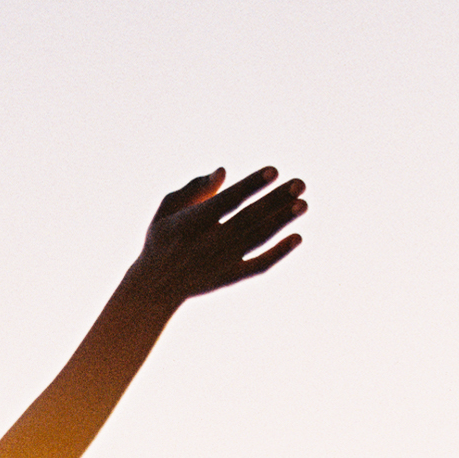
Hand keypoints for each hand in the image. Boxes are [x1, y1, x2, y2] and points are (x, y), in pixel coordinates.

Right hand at [135, 167, 306, 306]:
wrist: (155, 286)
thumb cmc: (163, 239)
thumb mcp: (167, 210)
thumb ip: (194, 188)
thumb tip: (224, 172)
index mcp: (191, 223)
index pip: (227, 201)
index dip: (251, 185)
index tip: (274, 171)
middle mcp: (209, 243)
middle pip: (249, 218)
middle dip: (276, 200)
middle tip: (300, 183)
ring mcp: (221, 262)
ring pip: (258, 239)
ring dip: (282, 221)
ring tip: (302, 204)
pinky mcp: (230, 277)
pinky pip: (259, 265)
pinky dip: (279, 253)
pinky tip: (297, 238)